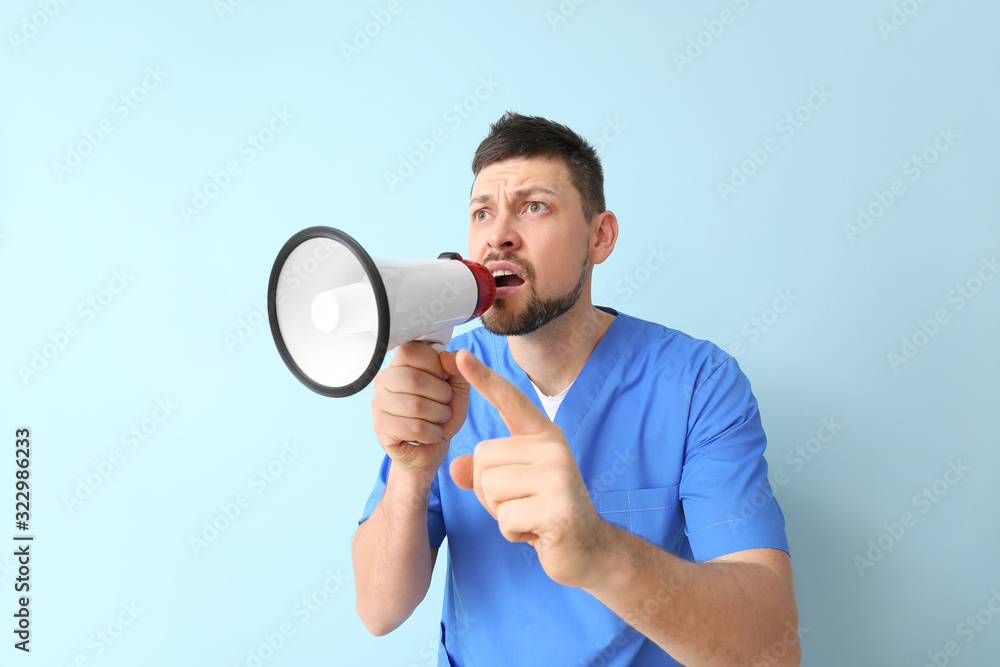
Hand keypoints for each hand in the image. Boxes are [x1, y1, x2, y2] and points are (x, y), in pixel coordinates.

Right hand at [371, 342, 469, 477]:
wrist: (430, 449)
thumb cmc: (441, 416)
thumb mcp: (458, 390)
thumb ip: (457, 369)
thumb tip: (446, 356)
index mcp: (400, 364)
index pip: (412, 350)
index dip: (435, 365)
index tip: (443, 378)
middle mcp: (384, 380)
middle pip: (413, 378)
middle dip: (440, 394)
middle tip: (445, 404)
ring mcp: (378, 404)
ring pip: (415, 405)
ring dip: (438, 415)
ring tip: (439, 420)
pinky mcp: (380, 428)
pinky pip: (413, 428)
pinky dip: (432, 433)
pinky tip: (431, 434)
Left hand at [448, 349, 606, 587]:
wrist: (589, 550)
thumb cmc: (545, 513)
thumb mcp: (510, 487)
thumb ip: (483, 472)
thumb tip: (456, 466)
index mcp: (543, 436)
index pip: (510, 400)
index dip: (483, 378)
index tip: (458, 355)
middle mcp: (553, 448)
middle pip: (483, 457)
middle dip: (488, 490)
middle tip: (521, 503)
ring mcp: (558, 477)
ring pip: (490, 486)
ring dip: (500, 512)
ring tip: (529, 516)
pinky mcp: (558, 508)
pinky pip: (505, 517)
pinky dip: (513, 532)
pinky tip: (536, 532)